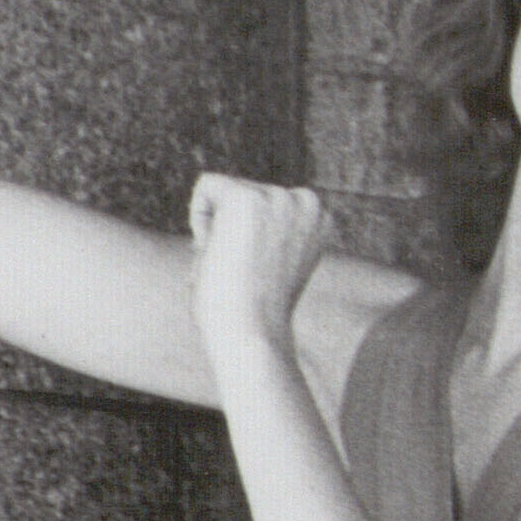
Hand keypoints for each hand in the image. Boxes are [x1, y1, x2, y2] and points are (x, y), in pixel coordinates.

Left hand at [187, 174, 332, 354]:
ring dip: (218, 230)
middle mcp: (307, 201)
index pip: (266, 203)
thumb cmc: (257, 310)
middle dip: (233, 231)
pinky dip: (200, 218)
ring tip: (234, 265)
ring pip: (225, 191)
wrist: (254, 333)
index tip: (261, 270)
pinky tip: (219, 251)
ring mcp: (278, 197)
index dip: (251, 238)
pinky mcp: (246, 198)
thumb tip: (244, 218)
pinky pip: (206, 187)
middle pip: (244, 192)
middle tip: (245, 272)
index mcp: (320, 217)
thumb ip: (271, 230)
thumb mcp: (275, 260)